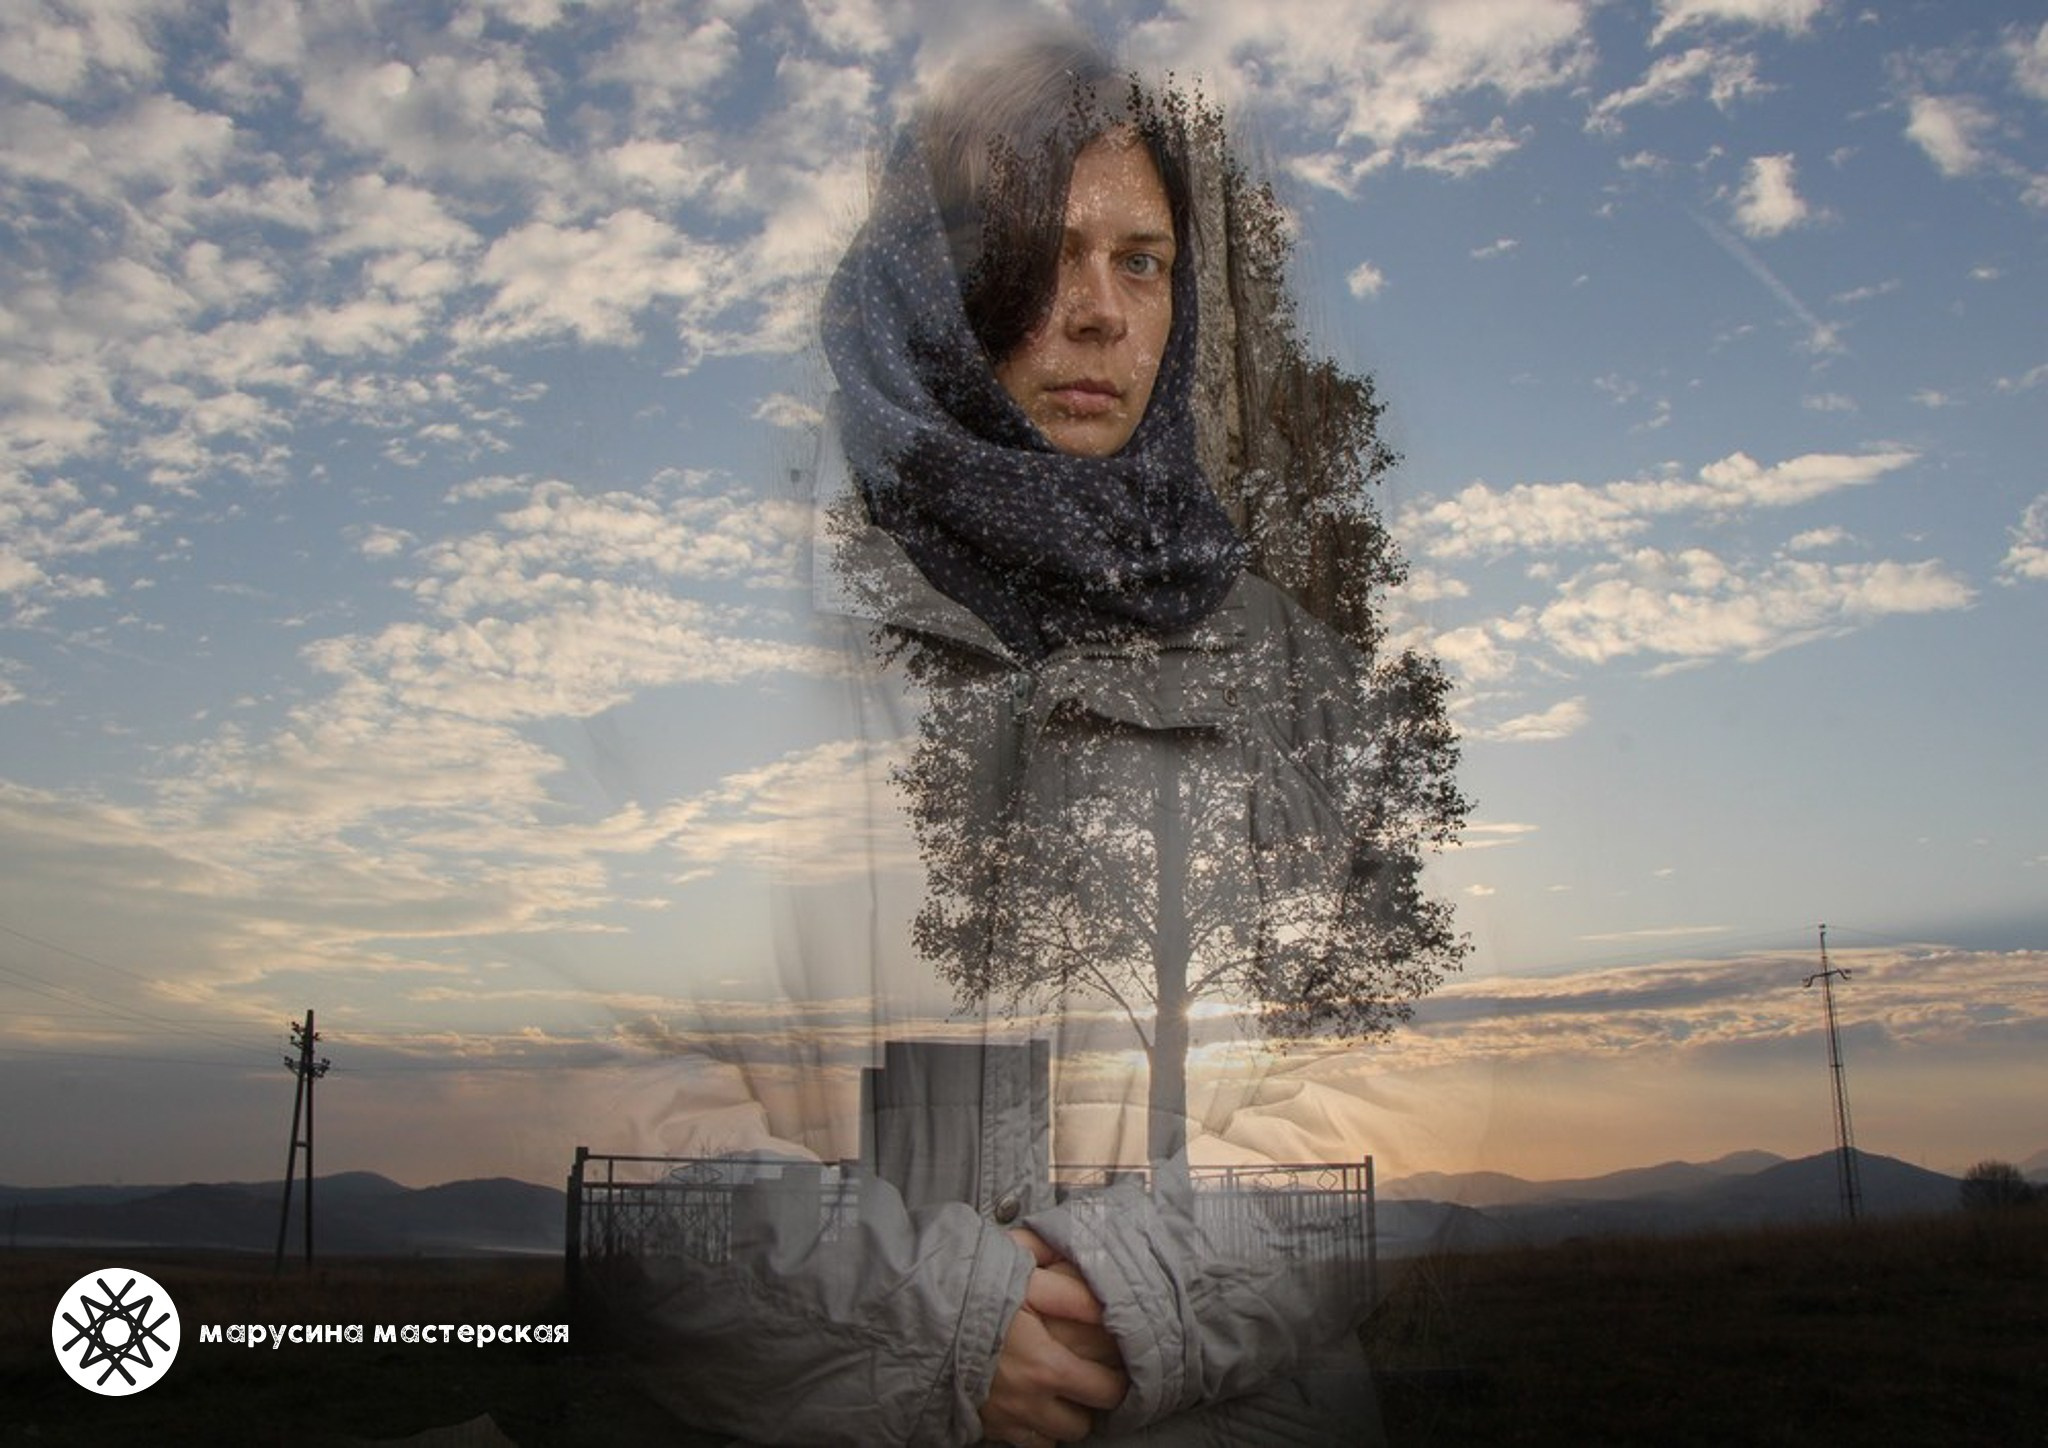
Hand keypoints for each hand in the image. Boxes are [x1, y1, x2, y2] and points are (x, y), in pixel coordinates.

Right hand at [978, 1230, 1128, 1444]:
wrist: (918, 1318)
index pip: (1106, 1391)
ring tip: (1056, 1393)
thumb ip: (1070, 1294)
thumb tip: (1106, 1307)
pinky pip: (1023, 1444)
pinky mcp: (986, 1427)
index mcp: (1048, 1367)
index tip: (1112, 1366)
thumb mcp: (1027, 1280)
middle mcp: (1030, 1402)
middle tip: (1086, 1380)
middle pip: (1082, 1425)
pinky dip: (1031, 1429)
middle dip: (1088, 1405)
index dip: (1116, 1380)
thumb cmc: (974, 1294)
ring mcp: (1007, 1420)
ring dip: (1059, 1419)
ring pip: (1053, 1439)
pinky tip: (1029, 1405)